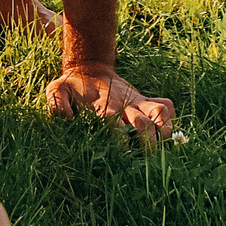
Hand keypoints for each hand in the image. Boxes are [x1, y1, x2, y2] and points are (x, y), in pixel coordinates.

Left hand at [46, 64, 173, 146]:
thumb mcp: (57, 90)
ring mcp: (136, 102)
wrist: (89, 68)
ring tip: (160, 146)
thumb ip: (57, 104)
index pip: (116, 126)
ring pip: (159, 114)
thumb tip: (66, 119)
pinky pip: (165, 106)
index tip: (122, 154)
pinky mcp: (144, 100)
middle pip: (141, 124)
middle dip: (146, 143)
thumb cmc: (71, 86)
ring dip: (163, 131)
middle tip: (144, 158)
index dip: (121, 141)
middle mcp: (123, 105)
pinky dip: (169, 119)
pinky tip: (163, 133)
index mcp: (102, 107)